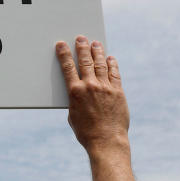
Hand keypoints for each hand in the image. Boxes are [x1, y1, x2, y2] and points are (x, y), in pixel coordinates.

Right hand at [55, 35, 128, 153]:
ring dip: (97, 52)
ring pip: (100, 65)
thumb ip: (74, 99)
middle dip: (82, 48)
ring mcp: (105, 88)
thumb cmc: (86, 132)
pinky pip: (114, 74)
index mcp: (75, 92)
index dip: (64, 54)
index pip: (68, 67)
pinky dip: (112, 65)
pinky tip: (110, 58)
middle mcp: (90, 86)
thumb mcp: (72, 115)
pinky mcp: (118, 93)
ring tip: (95, 44)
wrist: (106, 142)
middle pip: (85, 61)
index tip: (61, 44)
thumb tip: (77, 90)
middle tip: (81, 38)